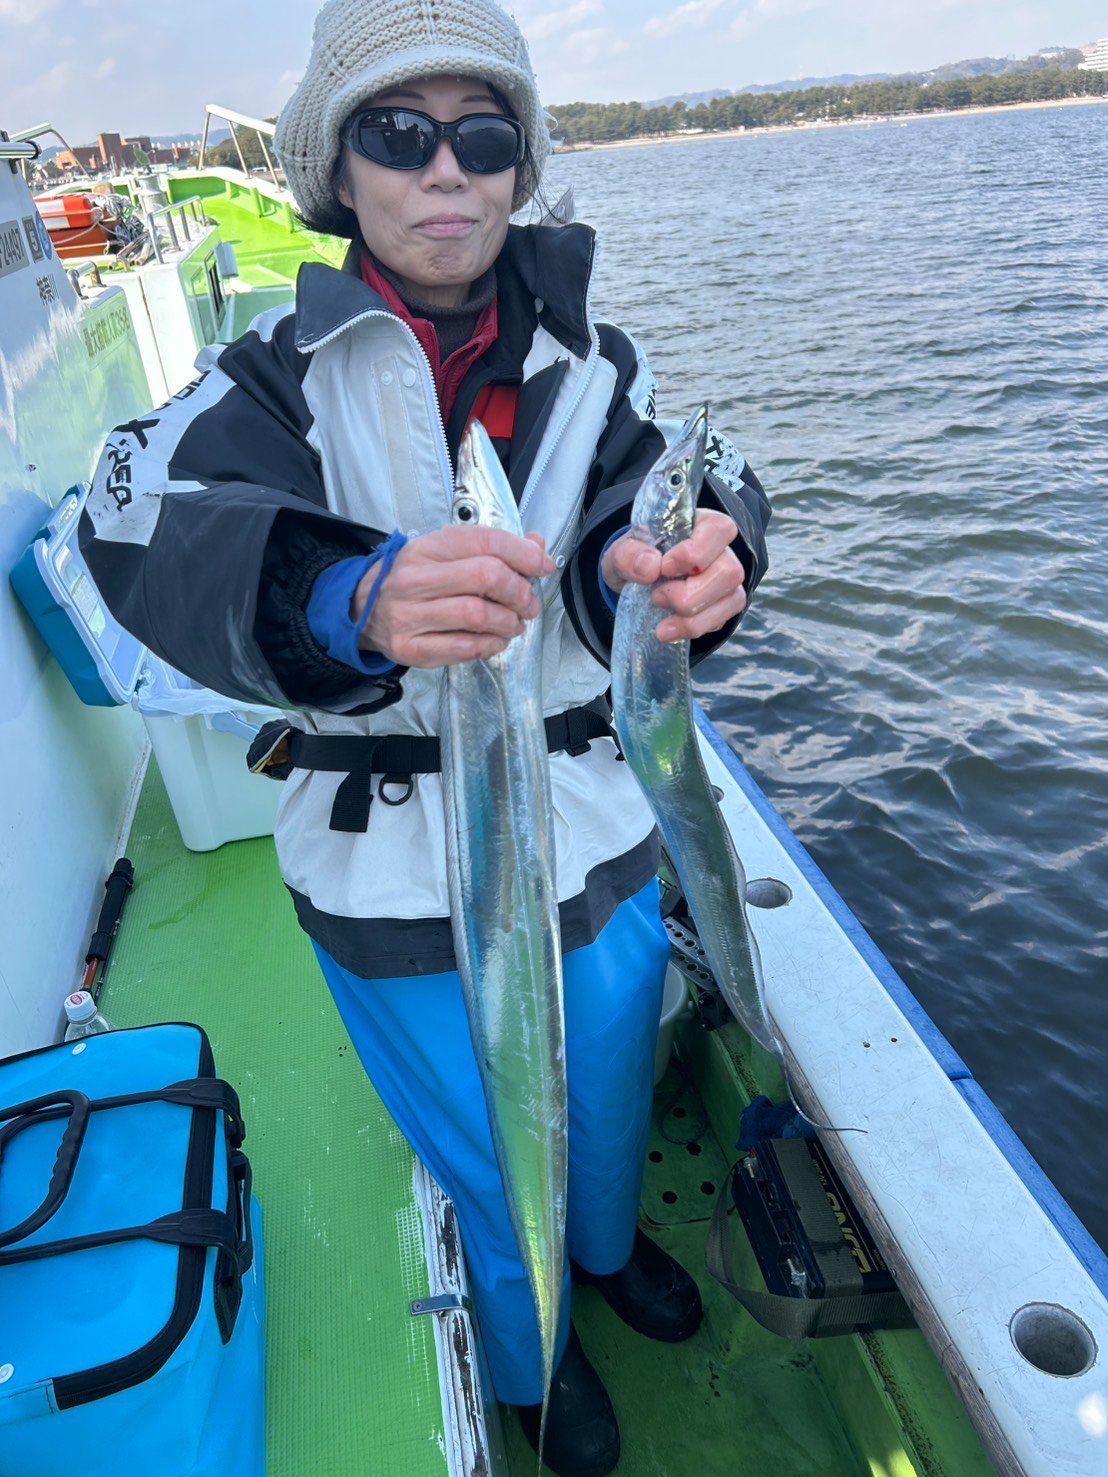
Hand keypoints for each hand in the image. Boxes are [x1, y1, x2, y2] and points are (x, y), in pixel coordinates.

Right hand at [354, 526, 554, 667]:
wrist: (360, 611)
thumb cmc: (412, 580)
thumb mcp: (445, 553)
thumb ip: (491, 548)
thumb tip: (536, 547)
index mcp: (426, 548)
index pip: (486, 543)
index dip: (524, 554)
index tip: (541, 566)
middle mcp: (414, 579)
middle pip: (487, 577)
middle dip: (520, 592)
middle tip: (528, 603)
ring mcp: (409, 615)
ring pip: (479, 616)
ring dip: (509, 623)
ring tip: (514, 624)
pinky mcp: (410, 648)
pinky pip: (465, 648)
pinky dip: (491, 645)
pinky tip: (495, 640)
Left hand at [602, 509, 746, 641]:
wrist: (635, 585)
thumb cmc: (636, 560)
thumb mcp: (620, 553)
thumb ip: (628, 554)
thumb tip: (650, 566)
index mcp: (699, 525)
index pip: (718, 529)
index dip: (695, 553)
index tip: (664, 568)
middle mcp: (721, 551)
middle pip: (729, 571)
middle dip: (691, 593)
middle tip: (657, 596)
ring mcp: (726, 580)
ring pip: (732, 599)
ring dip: (693, 617)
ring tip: (662, 621)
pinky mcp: (724, 606)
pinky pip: (722, 620)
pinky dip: (693, 629)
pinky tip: (670, 630)